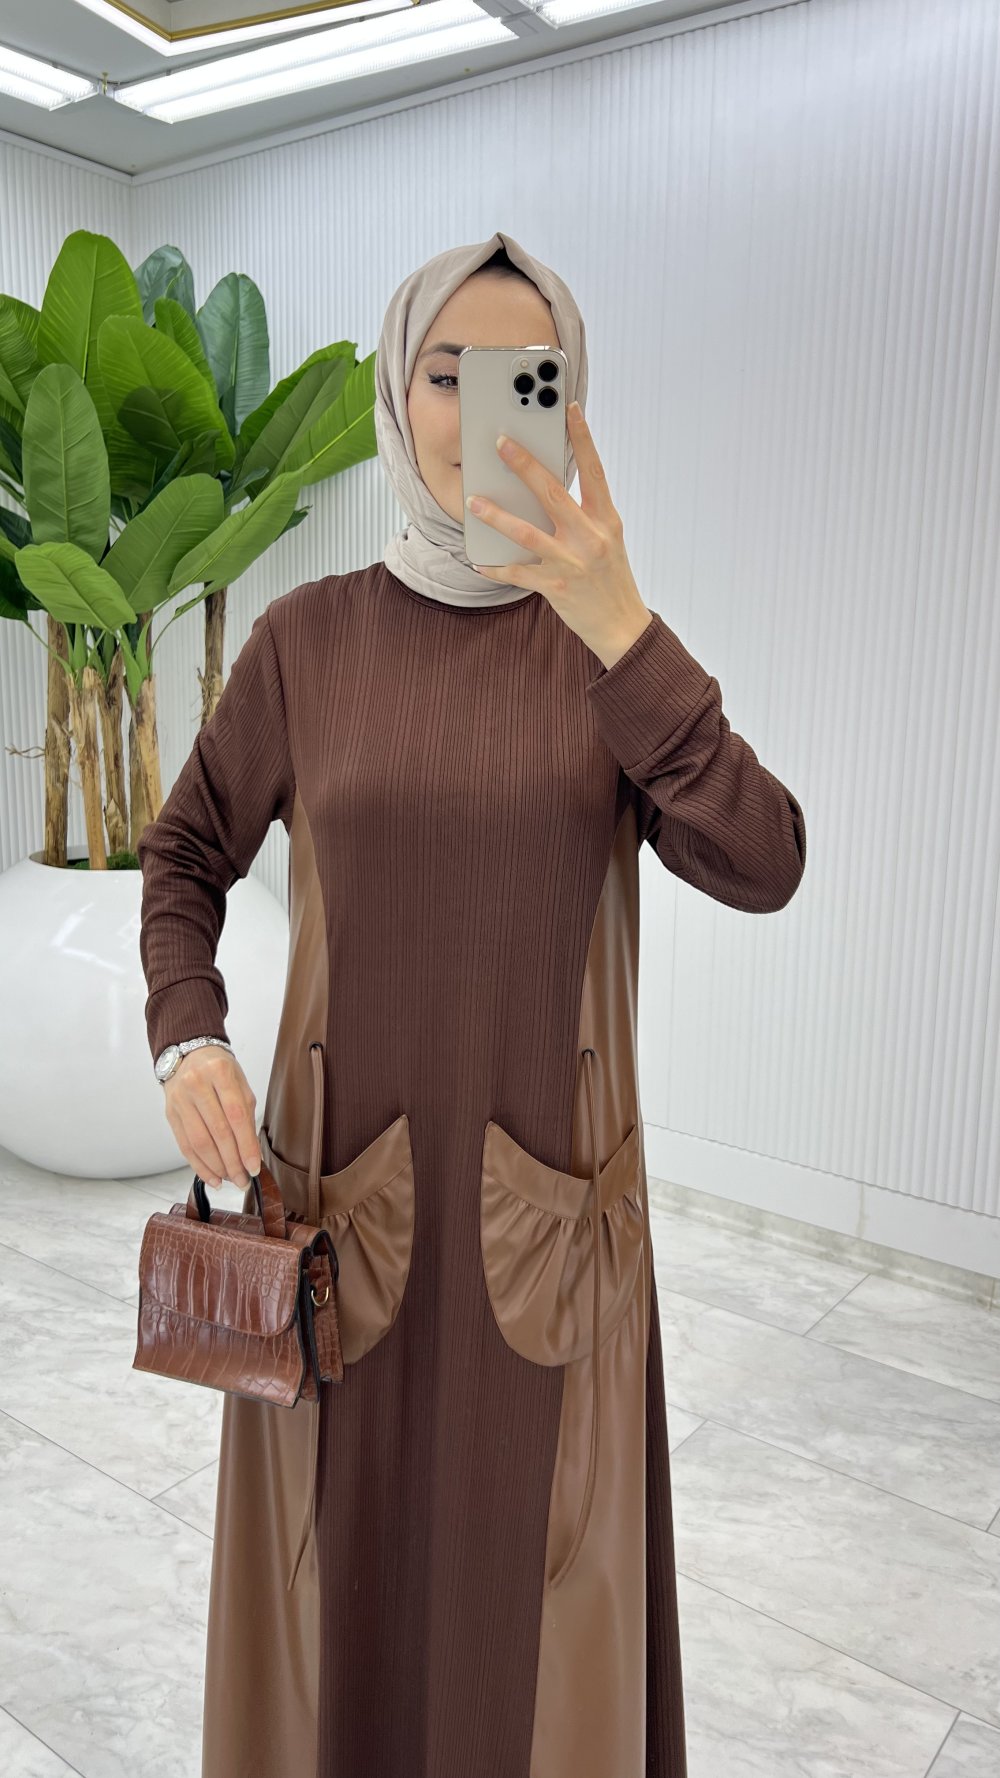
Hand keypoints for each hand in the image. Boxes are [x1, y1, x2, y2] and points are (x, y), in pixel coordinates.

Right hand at [163, 1047, 261, 1190]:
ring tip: (231, 1180)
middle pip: (218, 1132)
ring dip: (217, 1168)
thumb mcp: (239, 1083)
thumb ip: (246, 1115)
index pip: (236, 1115)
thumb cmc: (219, 1071)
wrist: (188, 1054)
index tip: (255, 1167)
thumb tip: (252, 1154)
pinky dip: (199, 1166)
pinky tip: (213, 1177)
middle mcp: (196, 1085)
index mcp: (220, 1073)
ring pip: (199, 1142)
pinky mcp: (170, 1114)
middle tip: (244, 1180)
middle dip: (233, 1162)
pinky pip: (185, 1146)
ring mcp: (180, 1100)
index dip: (246, 1145)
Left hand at [465, 401, 653, 667]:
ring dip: (497, 516)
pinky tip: (479, 561)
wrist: (623, 626)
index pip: (594, 470)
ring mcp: (572, 563)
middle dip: (525, 465)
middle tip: (501, 443)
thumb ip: (584, 514)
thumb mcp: (608, 539)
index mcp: (606, 520)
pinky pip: (519, 574)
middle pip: (553, 493)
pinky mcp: (556, 588)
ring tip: (474, 502)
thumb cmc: (611, 578)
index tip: (570, 408)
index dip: (582, 438)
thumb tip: (546, 489)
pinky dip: (496, 568)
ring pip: (527, 533)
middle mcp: (590, 537)